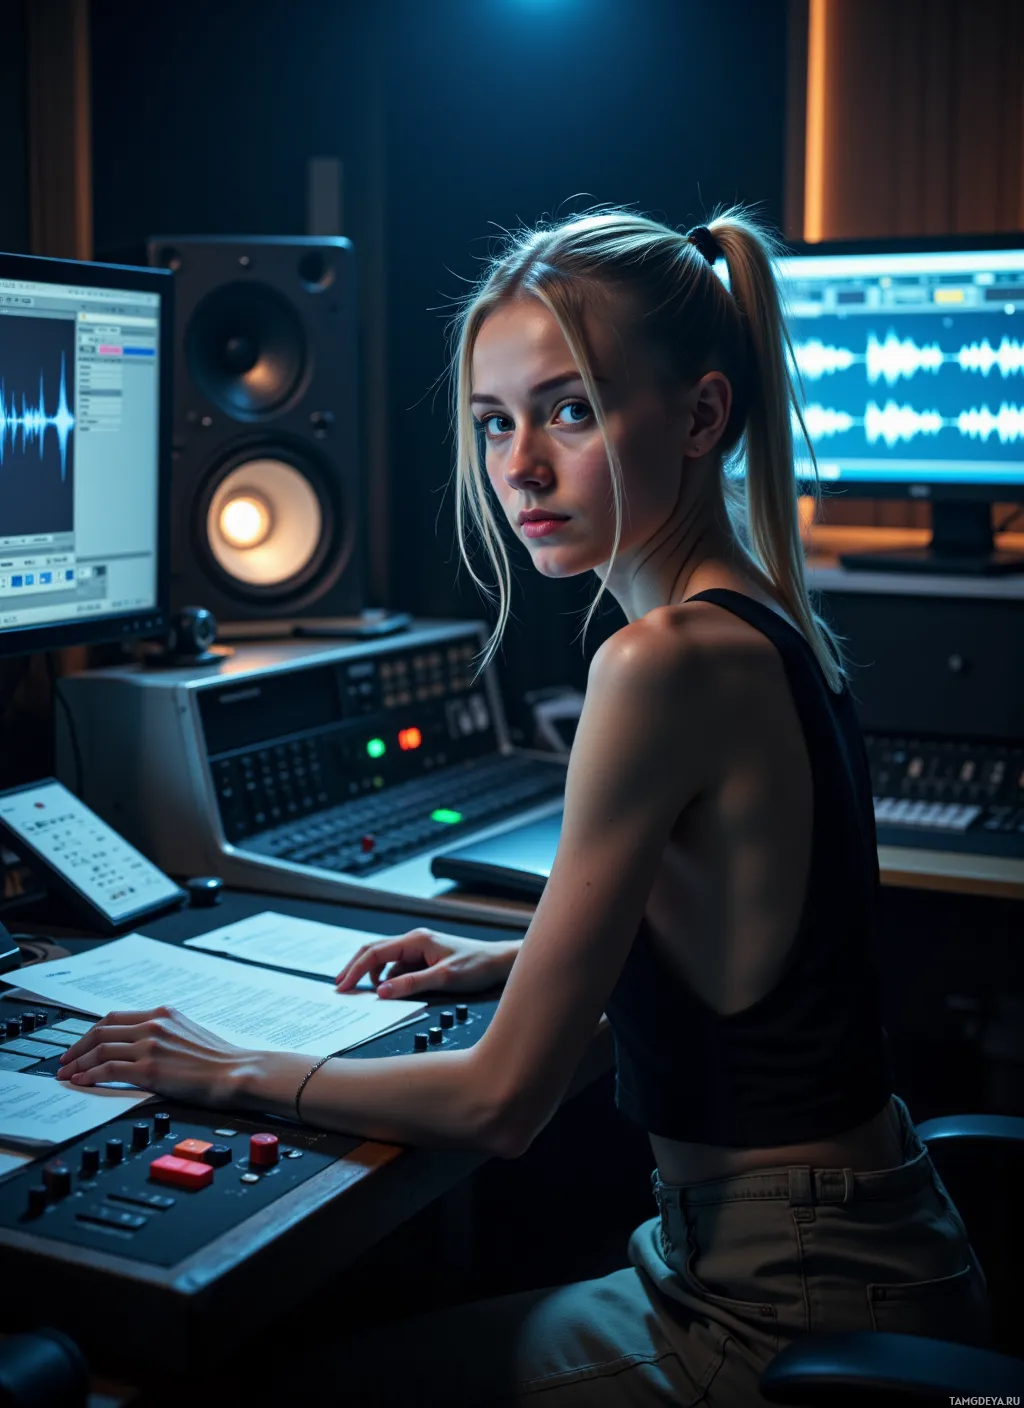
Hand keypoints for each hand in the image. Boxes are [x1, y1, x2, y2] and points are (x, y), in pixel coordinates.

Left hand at [55, 1006, 250, 1105]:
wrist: (237, 1072)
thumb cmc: (219, 1060)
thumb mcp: (188, 1033)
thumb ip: (163, 1033)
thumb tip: (140, 1046)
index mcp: (163, 1013)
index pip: (115, 1018)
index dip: (91, 1032)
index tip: (80, 1045)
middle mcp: (154, 1025)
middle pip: (101, 1030)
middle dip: (77, 1047)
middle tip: (65, 1062)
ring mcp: (151, 1045)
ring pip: (100, 1049)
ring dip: (78, 1063)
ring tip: (67, 1075)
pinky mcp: (150, 1069)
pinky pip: (109, 1069)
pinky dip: (90, 1075)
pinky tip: (83, 1082)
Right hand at [335, 928, 517, 999]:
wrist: (499, 963)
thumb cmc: (477, 966)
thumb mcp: (444, 978)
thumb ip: (411, 984)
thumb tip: (381, 992)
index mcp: (416, 940)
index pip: (375, 952)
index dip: (355, 969)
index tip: (342, 986)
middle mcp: (414, 941)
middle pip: (374, 952)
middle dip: (355, 969)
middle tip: (341, 987)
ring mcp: (418, 950)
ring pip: (386, 962)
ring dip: (373, 977)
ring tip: (363, 995)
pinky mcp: (423, 960)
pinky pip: (398, 969)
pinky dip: (389, 981)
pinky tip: (388, 993)